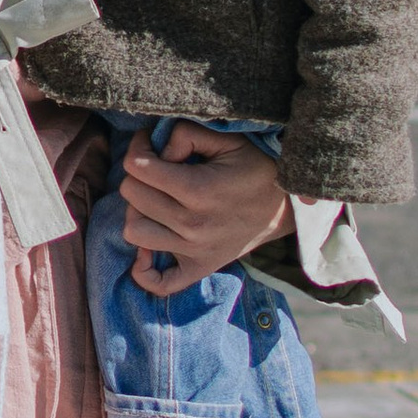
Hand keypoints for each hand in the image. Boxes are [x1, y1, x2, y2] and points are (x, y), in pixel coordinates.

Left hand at [118, 121, 294, 293]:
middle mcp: (192, 223)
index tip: (150, 144)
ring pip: (134, 232)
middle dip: (138, 175)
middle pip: (132, 195)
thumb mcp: (227, 140)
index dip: (138, 148)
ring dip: (138, 212)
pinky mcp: (199, 268)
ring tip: (156, 201)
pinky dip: (144, 269)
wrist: (286, 206)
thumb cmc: (254, 168)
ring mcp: (194, 250)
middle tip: (156, 169)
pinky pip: (158, 283)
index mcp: (198, 189)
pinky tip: (148, 249)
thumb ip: (187, 134)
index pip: (137, 167)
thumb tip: (159, 152)